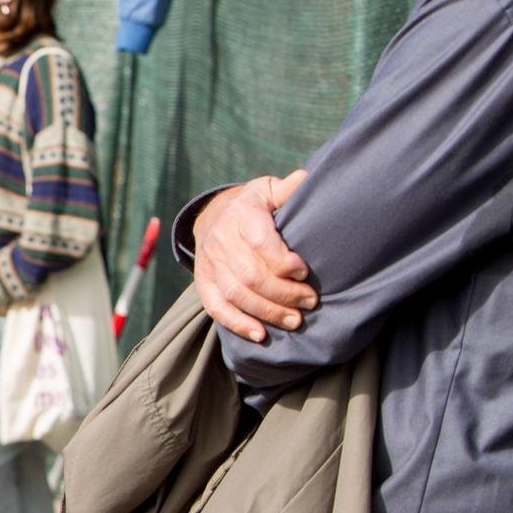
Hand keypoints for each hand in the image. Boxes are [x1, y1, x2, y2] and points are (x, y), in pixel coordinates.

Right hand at [191, 170, 316, 342]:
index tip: (305, 272)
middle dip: (284, 293)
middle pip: (251, 274)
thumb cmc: (254, 205)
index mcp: (241, 211)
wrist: (213, 215)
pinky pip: (216, 307)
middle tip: (310, 301)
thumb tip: (309, 178)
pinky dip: (237, 323)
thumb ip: (289, 188)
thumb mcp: (269, 189)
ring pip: (236, 293)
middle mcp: (220, 238)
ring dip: (268, 312)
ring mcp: (209, 262)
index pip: (260, 241)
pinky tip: (260, 334)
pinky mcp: (203, 281)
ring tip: (295, 320)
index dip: (284, 261)